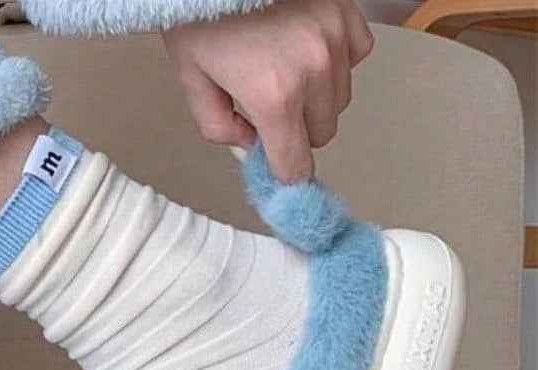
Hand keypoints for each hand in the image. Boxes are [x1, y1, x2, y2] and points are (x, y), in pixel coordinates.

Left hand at [162, 0, 373, 181]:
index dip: (285, 173)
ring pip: (340, 98)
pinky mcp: (348, 14)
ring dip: (317, 97)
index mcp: (273, 98)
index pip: (296, 165)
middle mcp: (314, 72)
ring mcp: (335, 41)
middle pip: (322, 133)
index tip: (277, 169)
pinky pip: (356, 57)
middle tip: (270, 109)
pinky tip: (308, 48)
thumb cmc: (201, 19)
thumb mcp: (192, 83)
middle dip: (297, 131)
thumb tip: (250, 144)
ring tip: (285, 71)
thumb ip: (219, 129)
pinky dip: (337, 61)